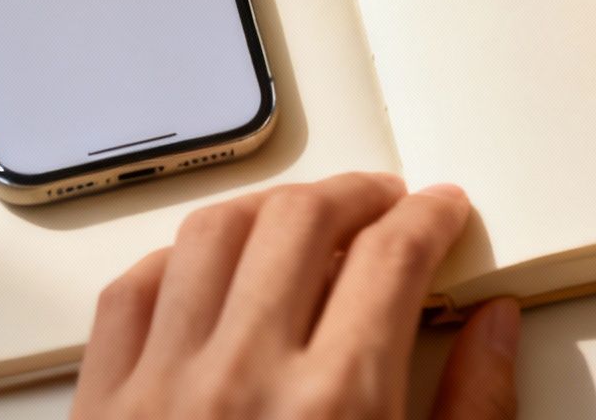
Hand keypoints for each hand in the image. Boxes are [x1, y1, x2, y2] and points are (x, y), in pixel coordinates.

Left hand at [72, 173, 519, 419]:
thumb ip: (471, 411)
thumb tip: (494, 327)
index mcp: (340, 404)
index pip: (393, 256)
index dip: (430, 217)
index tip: (441, 213)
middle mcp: (245, 380)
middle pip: (304, 220)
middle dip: (357, 197)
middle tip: (385, 206)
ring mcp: (162, 387)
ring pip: (215, 233)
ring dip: (270, 210)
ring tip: (304, 222)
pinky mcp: (101, 405)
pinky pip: (133, 290)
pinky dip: (179, 261)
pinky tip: (212, 273)